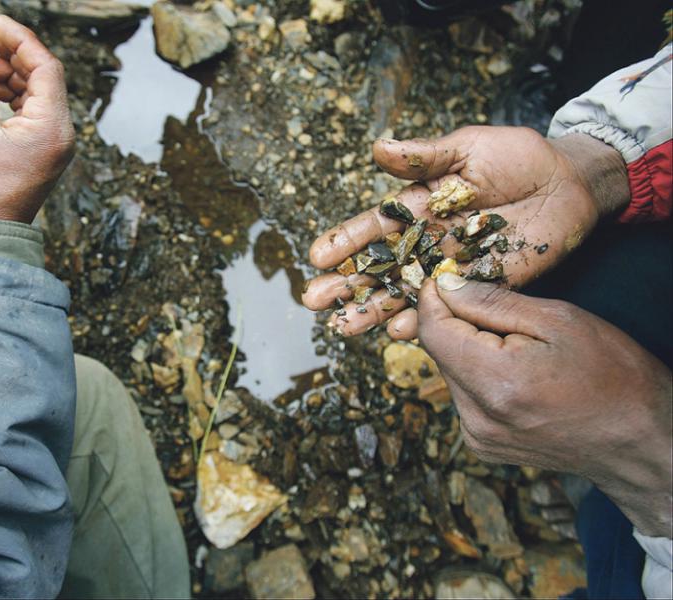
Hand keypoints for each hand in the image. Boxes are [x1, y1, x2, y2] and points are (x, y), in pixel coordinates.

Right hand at [0, 16, 73, 223]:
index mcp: (53, 128)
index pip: (46, 68)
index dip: (20, 39)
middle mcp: (60, 134)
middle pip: (44, 77)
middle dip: (14, 52)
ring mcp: (52, 143)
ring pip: (37, 92)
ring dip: (11, 71)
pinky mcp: (40, 150)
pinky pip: (30, 110)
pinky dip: (11, 92)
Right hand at [301, 126, 629, 338]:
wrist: (569, 182)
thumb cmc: (518, 156)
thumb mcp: (468, 147)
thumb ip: (425, 156)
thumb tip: (377, 148)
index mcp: (419, 207)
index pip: (375, 227)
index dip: (346, 240)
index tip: (316, 256)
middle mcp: (428, 241)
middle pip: (380, 267)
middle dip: (347, 283)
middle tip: (314, 301)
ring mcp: (452, 267)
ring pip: (405, 293)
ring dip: (375, 310)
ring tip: (343, 327)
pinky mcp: (482, 285)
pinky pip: (449, 308)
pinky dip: (423, 320)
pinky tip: (398, 331)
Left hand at [417, 273, 671, 536]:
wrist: (642, 441)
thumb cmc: (614, 374)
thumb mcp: (560, 320)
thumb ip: (492, 302)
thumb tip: (444, 285)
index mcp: (496, 383)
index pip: (432, 331)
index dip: (433, 299)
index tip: (444, 278)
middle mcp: (478, 417)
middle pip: (440, 352)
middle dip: (458, 323)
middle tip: (499, 311)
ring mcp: (478, 437)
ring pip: (450, 373)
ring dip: (471, 351)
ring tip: (518, 348)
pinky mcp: (483, 446)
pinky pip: (464, 396)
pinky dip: (479, 377)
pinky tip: (515, 375)